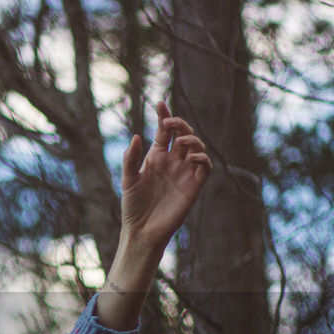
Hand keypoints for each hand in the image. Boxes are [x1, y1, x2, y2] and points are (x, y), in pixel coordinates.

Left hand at [120, 101, 211, 251]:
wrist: (142, 229)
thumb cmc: (133, 206)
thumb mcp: (128, 179)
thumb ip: (130, 158)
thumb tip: (137, 136)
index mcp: (156, 157)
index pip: (164, 132)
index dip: (164, 116)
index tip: (159, 104)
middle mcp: (173, 162)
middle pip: (183, 135)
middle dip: (180, 124)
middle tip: (170, 123)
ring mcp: (185, 172)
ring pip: (197, 148)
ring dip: (192, 140)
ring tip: (181, 141)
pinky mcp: (194, 185)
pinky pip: (205, 167)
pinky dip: (202, 158)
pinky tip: (192, 157)